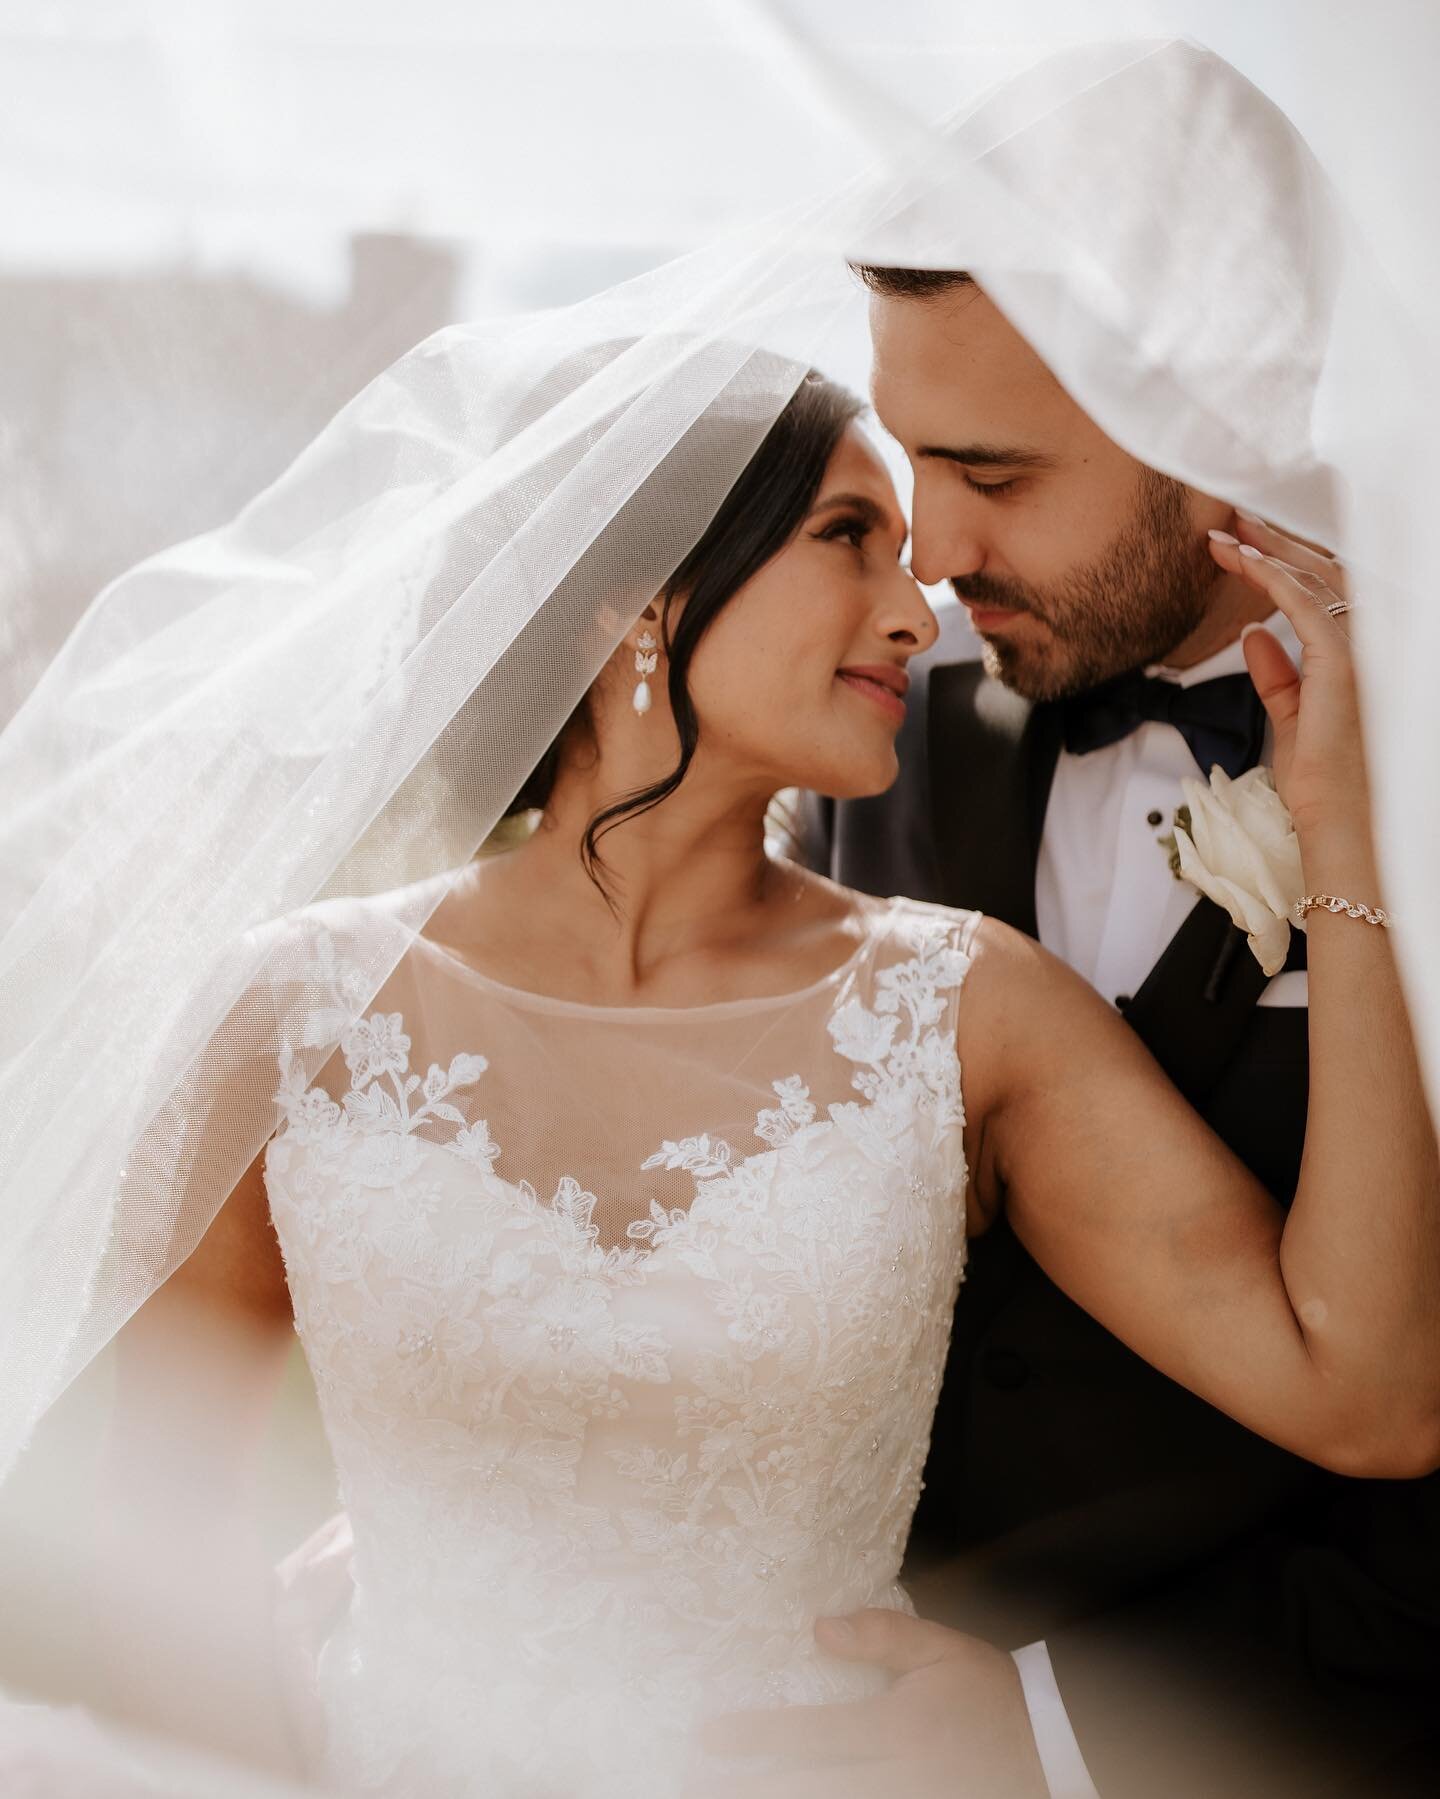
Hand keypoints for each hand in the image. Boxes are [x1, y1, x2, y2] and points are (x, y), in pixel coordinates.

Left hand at [688, 1609, 1048, 1798]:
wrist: (1048, 1749)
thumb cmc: (989, 1694)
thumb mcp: (944, 1650)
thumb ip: (885, 1636)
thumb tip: (822, 1626)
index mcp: (899, 1730)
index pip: (815, 1737)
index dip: (759, 1739)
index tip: (710, 1737)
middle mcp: (898, 1778)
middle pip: (811, 1790)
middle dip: (751, 1791)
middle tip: (694, 1785)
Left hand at [1207, 513, 1369, 851]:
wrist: (1342, 820)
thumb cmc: (1326, 782)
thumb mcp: (1293, 718)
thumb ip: (1277, 675)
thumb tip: (1253, 635)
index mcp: (1364, 655)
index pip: (1326, 595)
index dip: (1286, 565)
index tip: (1244, 547)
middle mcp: (1374, 642)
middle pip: (1323, 575)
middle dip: (1277, 545)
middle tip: (1233, 521)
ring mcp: (1365, 647)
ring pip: (1314, 580)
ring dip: (1267, 553)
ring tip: (1227, 534)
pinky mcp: (1344, 659)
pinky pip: (1303, 604)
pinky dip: (1270, 578)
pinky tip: (1240, 561)